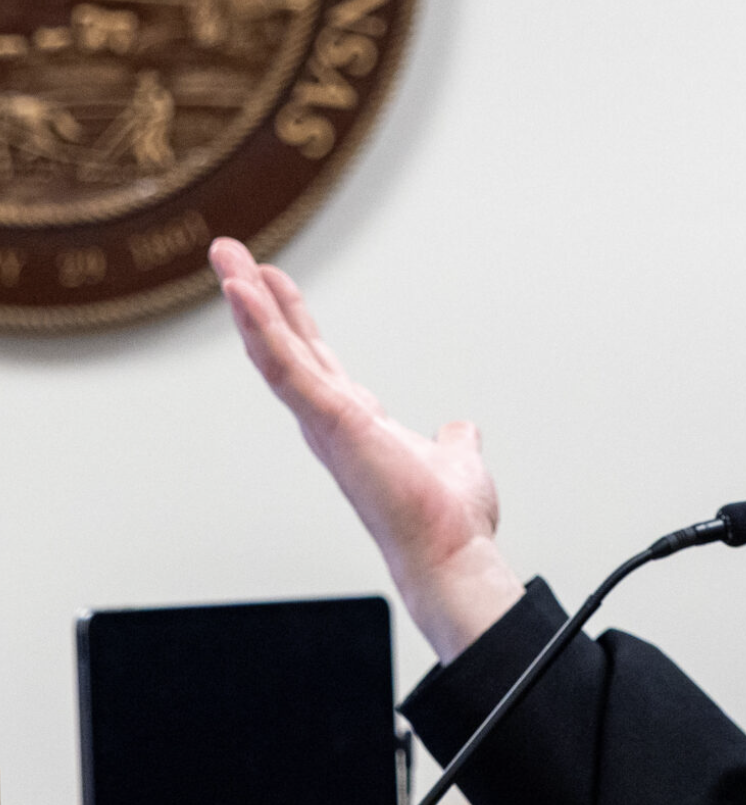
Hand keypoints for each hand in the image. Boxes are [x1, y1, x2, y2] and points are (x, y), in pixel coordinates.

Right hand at [209, 238, 524, 663]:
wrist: (451, 553)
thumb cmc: (448, 520)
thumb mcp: (455, 459)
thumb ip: (453, 440)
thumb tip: (461, 429)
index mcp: (355, 423)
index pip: (314, 360)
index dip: (291, 320)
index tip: (271, 282)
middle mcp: (331, 420)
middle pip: (285, 346)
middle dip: (256, 298)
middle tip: (228, 251)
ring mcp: (325, 421)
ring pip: (276, 350)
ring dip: (249, 302)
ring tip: (225, 256)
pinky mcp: (329, 420)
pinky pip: (287, 365)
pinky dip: (262, 327)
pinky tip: (243, 290)